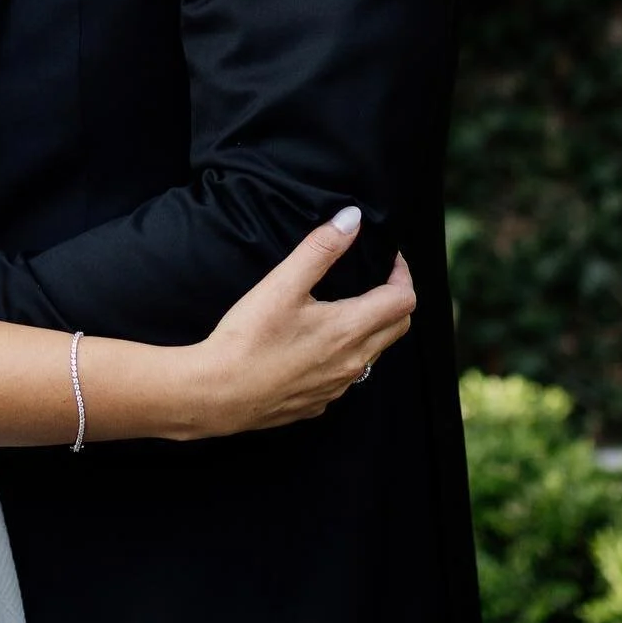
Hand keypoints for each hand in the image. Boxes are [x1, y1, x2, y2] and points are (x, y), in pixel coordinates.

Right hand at [202, 209, 415, 434]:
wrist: (217, 394)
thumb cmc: (248, 338)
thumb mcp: (282, 284)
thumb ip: (320, 248)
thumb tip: (352, 219)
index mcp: (349, 329)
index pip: (404, 300)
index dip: (402, 274)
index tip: (388, 259)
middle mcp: (352, 362)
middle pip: (398, 327)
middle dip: (394, 299)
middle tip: (375, 279)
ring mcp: (337, 387)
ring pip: (373, 353)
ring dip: (372, 328)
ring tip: (346, 308)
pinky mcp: (318, 403)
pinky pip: (346, 377)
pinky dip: (345, 355)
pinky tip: (316, 345)